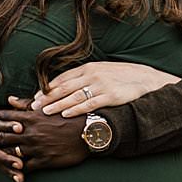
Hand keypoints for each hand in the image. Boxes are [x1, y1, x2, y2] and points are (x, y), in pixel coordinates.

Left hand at [0, 97, 90, 181]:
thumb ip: (26, 104)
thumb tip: (10, 99)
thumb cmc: (69, 117)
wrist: (89, 132)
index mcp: (31, 118)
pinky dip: (17, 170)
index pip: (6, 116)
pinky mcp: (44, 160)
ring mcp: (36, 148)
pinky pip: (27, 167)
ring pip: (11, 153)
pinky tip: (8, 173)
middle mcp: (30, 133)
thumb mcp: (48, 107)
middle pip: (3, 136)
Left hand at [29, 61, 178, 117]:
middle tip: (34, 106)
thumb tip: (66, 87)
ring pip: (73, 95)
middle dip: (47, 97)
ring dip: (57, 104)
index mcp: (88, 68)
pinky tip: (65, 114)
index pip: (62, 78)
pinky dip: (76, 109)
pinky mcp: (111, 96)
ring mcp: (101, 85)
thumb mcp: (102, 72)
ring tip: (44, 112)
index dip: (48, 88)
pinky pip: (89, 103)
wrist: (146, 80)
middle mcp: (92, 74)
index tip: (36, 97)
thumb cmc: (122, 78)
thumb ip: (85, 78)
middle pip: (64, 87)